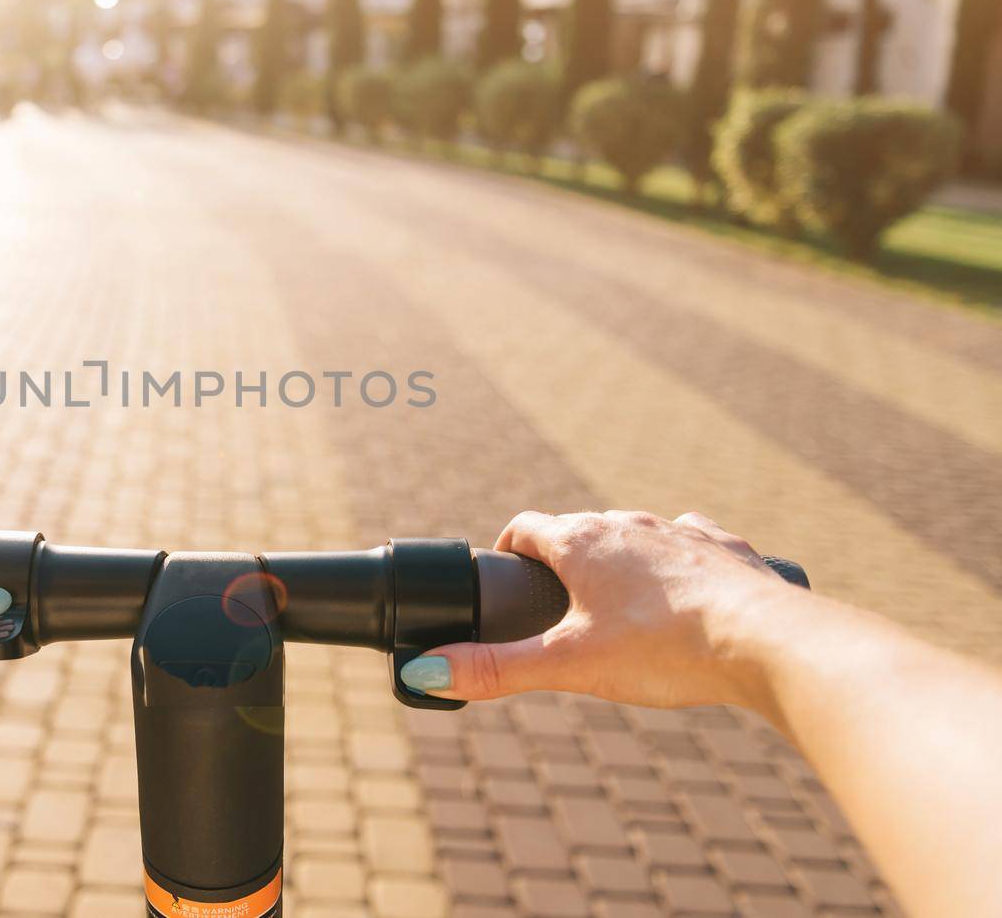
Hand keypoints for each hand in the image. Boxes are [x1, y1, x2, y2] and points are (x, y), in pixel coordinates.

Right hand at [399, 510, 796, 713]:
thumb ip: (497, 669)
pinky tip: (686, 592)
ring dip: (621, 561)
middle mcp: (629, 523)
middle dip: (564, 565)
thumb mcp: (570, 666)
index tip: (505, 577)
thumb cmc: (665, 649)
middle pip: (579, 532)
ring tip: (620, 609)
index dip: (508, 551)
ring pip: (636, 535)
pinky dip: (678, 562)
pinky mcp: (727, 548)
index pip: (525, 528)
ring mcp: (681, 531)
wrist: (770, 642)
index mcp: (582, 542)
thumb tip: (425, 670)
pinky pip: (691, 542)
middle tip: (558, 612)